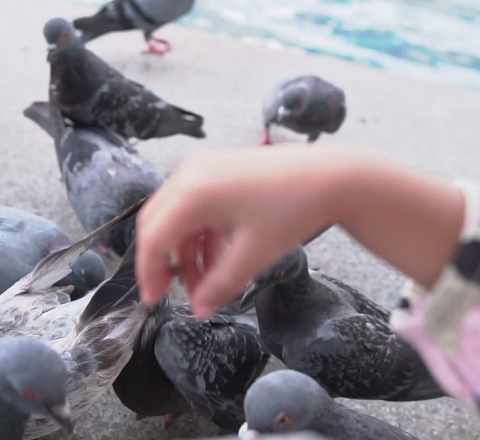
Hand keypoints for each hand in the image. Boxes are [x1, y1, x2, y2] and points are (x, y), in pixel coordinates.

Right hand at [135, 144, 351, 317]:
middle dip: (163, 261)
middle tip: (171, 292)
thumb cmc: (292, 208)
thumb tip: (199, 309)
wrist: (330, 176)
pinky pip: (195, 206)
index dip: (149, 272)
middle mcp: (189, 174)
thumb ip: (220, 285)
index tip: (154, 300)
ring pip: (177, 217)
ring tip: (205, 283)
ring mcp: (203, 169)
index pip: (153, 238)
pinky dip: (200, 234)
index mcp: (192, 193)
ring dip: (186, 251)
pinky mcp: (217, 170)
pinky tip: (218, 258)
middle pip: (157, 224)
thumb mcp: (253, 255)